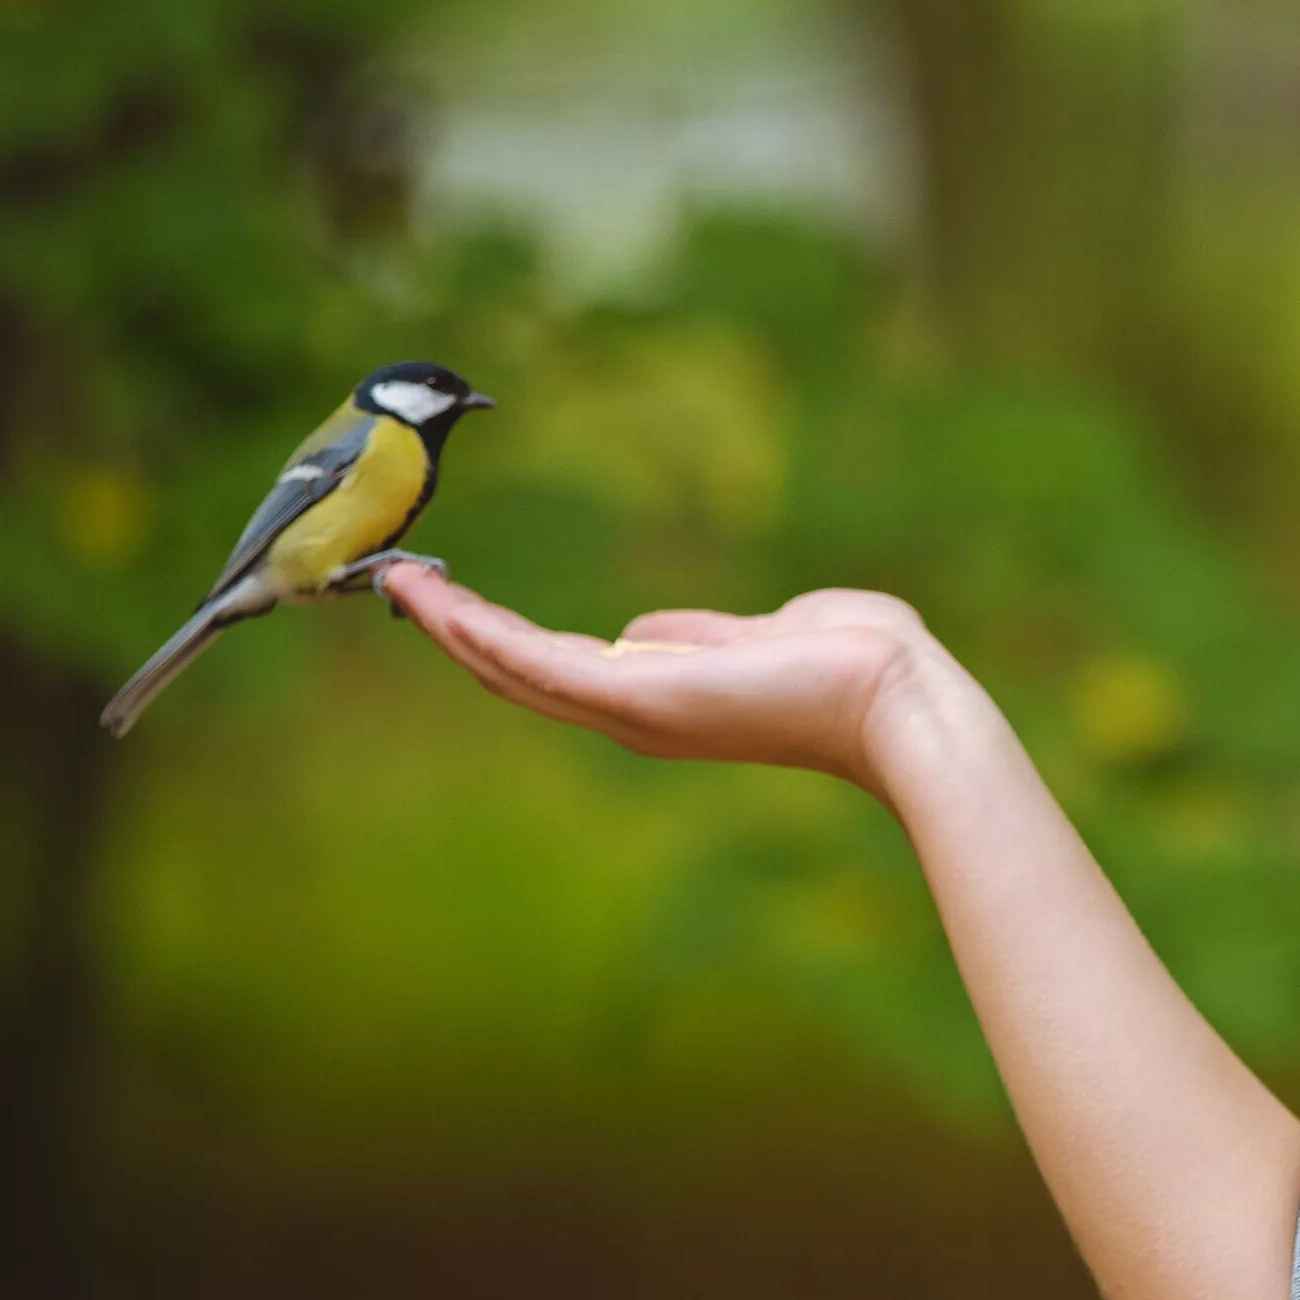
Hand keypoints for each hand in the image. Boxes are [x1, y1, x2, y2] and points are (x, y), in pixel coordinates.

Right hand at [379, 563, 969, 801]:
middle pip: (523, 675)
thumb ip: (699, 635)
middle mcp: (639, 715)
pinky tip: (442, 603)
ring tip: (399, 583)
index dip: (501, 637)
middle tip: (398, 584)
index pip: (563, 669)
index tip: (451, 598)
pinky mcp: (644, 694)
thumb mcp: (760, 635)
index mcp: (665, 698)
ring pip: (519, 671)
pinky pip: (544, 663)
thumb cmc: (856, 664)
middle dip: (458, 632)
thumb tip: (646, 631)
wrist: (900, 696)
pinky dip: (485, 633)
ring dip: (454, 628)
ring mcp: (638, 710)